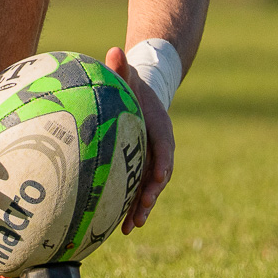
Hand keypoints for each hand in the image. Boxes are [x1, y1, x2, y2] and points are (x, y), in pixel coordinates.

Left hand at [104, 46, 173, 233]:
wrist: (145, 92)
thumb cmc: (133, 85)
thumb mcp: (128, 75)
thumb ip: (122, 67)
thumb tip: (113, 50)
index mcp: (161, 130)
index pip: (165, 152)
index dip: (161, 167)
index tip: (156, 181)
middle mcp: (160, 150)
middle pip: (158, 178)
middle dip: (150, 197)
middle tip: (139, 214)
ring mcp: (151, 160)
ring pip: (149, 189)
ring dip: (141, 209)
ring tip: (128, 228)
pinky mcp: (141, 167)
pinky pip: (137, 189)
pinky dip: (130, 205)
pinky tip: (117, 224)